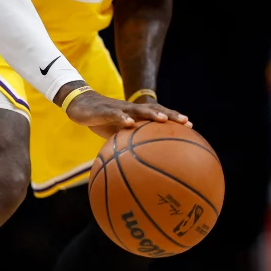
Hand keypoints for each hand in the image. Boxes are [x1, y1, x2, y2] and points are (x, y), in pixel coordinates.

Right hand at [65, 89, 190, 139]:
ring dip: (152, 114)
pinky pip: (115, 114)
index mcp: (136, 114)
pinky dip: (123, 118)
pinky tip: (129, 123)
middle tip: (186, 122)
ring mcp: (119, 108)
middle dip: (171, 115)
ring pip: (139, 109)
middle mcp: (132, 109)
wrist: (79, 105)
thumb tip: (138, 165)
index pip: (159, 114)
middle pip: (155, 110)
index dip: (174, 119)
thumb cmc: (101, 120)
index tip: (191, 127)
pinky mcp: (105, 110)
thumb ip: (127, 143)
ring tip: (163, 120)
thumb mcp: (116, 133)